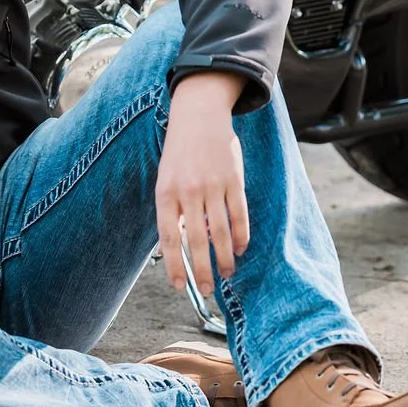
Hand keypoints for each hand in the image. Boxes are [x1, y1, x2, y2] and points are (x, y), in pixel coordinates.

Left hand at [155, 71, 249, 297]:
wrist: (199, 116)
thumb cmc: (179, 154)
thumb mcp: (166, 180)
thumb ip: (172, 211)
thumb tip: (179, 247)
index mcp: (166, 193)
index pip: (168, 238)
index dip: (174, 265)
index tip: (179, 286)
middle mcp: (188, 191)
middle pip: (196, 241)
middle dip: (202, 270)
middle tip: (208, 289)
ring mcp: (213, 185)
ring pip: (221, 232)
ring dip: (225, 257)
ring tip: (226, 272)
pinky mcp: (234, 180)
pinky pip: (239, 215)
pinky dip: (242, 236)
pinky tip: (241, 249)